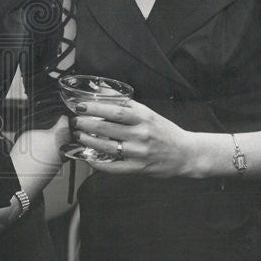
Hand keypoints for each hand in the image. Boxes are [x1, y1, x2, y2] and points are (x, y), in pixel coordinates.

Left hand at [70, 98, 198, 177]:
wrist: (186, 153)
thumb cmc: (165, 131)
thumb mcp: (148, 113)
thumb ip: (126, 104)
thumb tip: (103, 91)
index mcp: (143, 118)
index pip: (116, 111)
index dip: (95, 109)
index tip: (81, 106)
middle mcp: (141, 135)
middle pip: (108, 129)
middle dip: (87, 124)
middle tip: (75, 121)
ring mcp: (139, 153)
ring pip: (108, 147)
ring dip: (89, 142)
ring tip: (78, 136)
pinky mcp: (139, 168)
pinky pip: (115, 168)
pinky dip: (99, 164)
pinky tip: (88, 158)